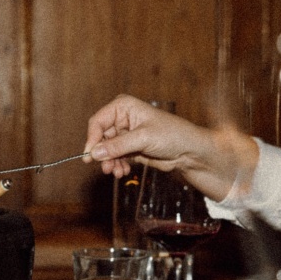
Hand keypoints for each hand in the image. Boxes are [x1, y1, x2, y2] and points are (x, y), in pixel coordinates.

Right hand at [83, 94, 258, 201]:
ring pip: (106, 150)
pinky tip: (123, 172)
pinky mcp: (130, 148)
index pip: (98, 121)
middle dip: (102, 154)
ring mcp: (125, 135)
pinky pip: (115, 158)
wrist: (191, 152)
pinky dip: (117, 166)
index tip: (90, 155)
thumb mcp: (143, 138)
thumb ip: (117, 146)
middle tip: (105, 168)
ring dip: (109, 162)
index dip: (92, 138)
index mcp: (123, 107)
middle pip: (100, 138)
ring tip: (116, 172)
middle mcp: (122, 119)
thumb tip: (94, 153)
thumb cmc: (172, 135)